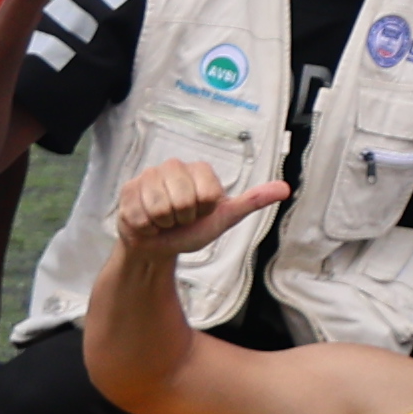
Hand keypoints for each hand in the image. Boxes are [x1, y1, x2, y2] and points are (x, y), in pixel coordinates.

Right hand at [114, 157, 285, 259]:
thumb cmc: (192, 230)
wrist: (158, 246)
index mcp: (200, 170)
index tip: (200, 212)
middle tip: (180, 218)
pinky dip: (145, 227)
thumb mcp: (224, 218)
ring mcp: (148, 176)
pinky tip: (147, 221)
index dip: (204, 211)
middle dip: (182, 218)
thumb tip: (284, 188)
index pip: (208, 194)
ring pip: (159, 208)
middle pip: (182, 201)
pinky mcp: (128, 190)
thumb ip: (253, 201)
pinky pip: (139, 215)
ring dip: (163, 223)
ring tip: (164, 220)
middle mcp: (174, 166)